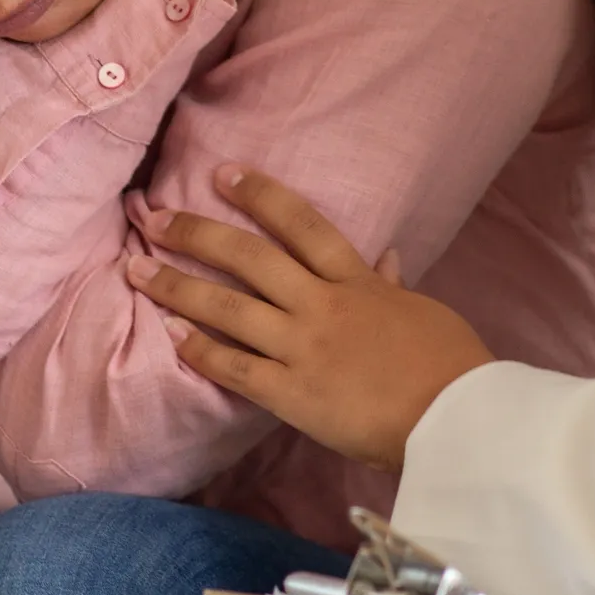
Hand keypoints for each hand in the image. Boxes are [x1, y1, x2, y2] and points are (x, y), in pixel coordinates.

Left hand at [123, 165, 494, 472]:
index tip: (223, 174)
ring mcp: (302, 348)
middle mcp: (322, 305)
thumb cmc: (451, 365)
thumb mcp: (425, 311)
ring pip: (229, 309)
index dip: (260, 195)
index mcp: (358, 280)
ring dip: (178, 287)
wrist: (457, 421)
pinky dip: (201, 351)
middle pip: (249, 258)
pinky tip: (171, 336)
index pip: (301, 224)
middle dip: (198, 234)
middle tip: (156, 217)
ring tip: (136, 270)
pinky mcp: (293, 395)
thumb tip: (387, 257)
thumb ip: (393, 286)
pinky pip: (236, 368)